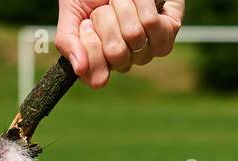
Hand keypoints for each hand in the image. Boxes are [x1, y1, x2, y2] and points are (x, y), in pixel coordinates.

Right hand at [56, 0, 184, 88]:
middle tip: (105, 8)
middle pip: (116, 53)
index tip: (85, 23)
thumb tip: (79, 70)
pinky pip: (153, 25)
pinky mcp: (170, 28)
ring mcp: (151, 47)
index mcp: (105, 61)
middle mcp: (129, 59)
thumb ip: (68, 42)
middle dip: (105, 21)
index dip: (89, 43)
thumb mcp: (71, 13)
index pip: (97, 75)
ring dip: (122, 8)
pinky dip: (142, 3)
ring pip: (134, 37)